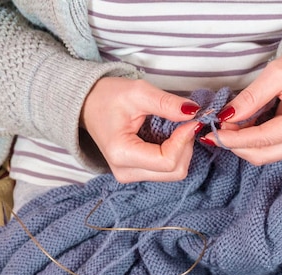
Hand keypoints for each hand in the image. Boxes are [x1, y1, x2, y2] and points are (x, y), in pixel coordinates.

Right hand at [81, 78, 201, 182]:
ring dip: (182, 150)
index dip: (185, 140)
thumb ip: (166, 103)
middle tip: (185, 123)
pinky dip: (176, 154)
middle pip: (174, 172)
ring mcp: (131, 175)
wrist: (88, 106)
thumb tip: (193, 112)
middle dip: (186, 147)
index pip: (167, 161)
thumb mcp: (138, 92)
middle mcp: (125, 171)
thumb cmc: (108, 97)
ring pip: (173, 173)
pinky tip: (169, 137)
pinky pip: (167, 171)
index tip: (191, 120)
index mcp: (122, 154)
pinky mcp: (137, 173)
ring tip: (176, 128)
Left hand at [202, 43, 281, 164]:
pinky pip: (271, 148)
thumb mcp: (276, 73)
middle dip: (235, 145)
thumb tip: (225, 117)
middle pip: (262, 154)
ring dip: (242, 144)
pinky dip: (252, 140)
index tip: (210, 134)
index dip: (233, 139)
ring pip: (265, 155)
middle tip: (215, 129)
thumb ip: (250, 98)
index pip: (262, 140)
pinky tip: (241, 127)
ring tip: (227, 125)